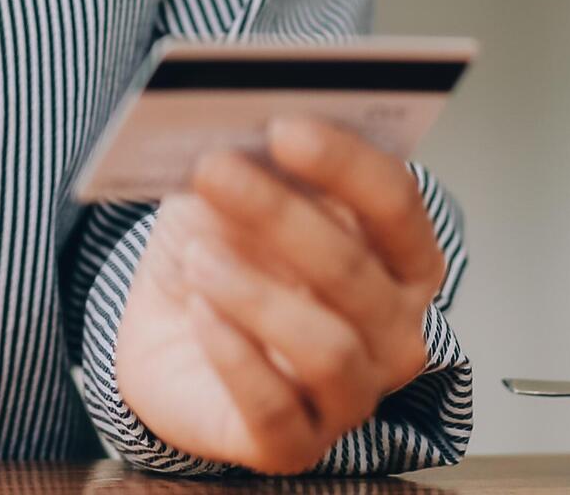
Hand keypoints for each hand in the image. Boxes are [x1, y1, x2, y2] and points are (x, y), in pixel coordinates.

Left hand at [108, 116, 447, 473]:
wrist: (167, 332)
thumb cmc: (224, 256)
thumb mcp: (238, 192)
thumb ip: (261, 162)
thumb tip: (247, 124)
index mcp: (402, 261)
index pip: (396, 205)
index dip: (344, 163)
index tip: (284, 127)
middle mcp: (393, 333)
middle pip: (355, 271)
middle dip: (280, 214)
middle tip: (216, 170)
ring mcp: (351, 395)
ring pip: (327, 347)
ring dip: (255, 293)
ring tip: (198, 256)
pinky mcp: (296, 444)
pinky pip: (276, 408)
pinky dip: (234, 355)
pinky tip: (200, 312)